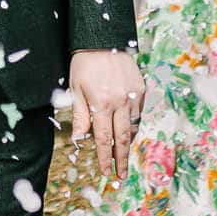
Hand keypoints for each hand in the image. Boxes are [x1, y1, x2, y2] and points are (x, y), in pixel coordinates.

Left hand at [69, 49, 143, 179]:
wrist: (103, 39)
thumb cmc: (84, 64)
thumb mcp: (75, 89)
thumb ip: (80, 116)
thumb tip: (79, 139)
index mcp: (101, 104)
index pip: (104, 139)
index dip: (104, 158)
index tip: (105, 172)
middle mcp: (120, 102)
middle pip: (123, 139)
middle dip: (121, 160)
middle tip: (121, 176)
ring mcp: (133, 96)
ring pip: (133, 127)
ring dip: (128, 143)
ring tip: (122, 156)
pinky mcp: (141, 89)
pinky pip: (138, 113)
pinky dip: (133, 124)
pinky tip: (127, 131)